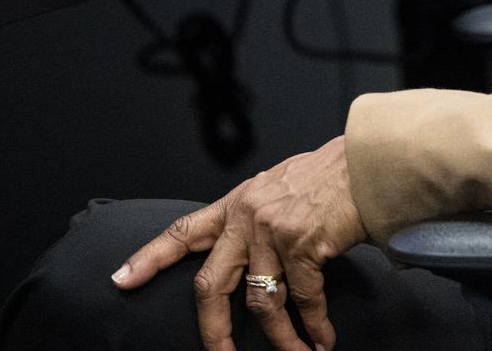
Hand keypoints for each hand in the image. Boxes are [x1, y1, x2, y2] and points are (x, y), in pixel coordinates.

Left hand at [114, 136, 366, 350]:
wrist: (371, 159)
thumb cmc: (333, 173)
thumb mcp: (280, 187)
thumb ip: (256, 215)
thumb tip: (250, 247)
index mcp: (237, 203)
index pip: (183, 232)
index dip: (149, 258)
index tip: (121, 280)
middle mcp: (247, 217)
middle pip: (210, 285)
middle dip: (212, 330)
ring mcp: (273, 231)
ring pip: (261, 302)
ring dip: (280, 338)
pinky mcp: (304, 244)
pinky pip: (302, 300)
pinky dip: (313, 326)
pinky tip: (322, 339)